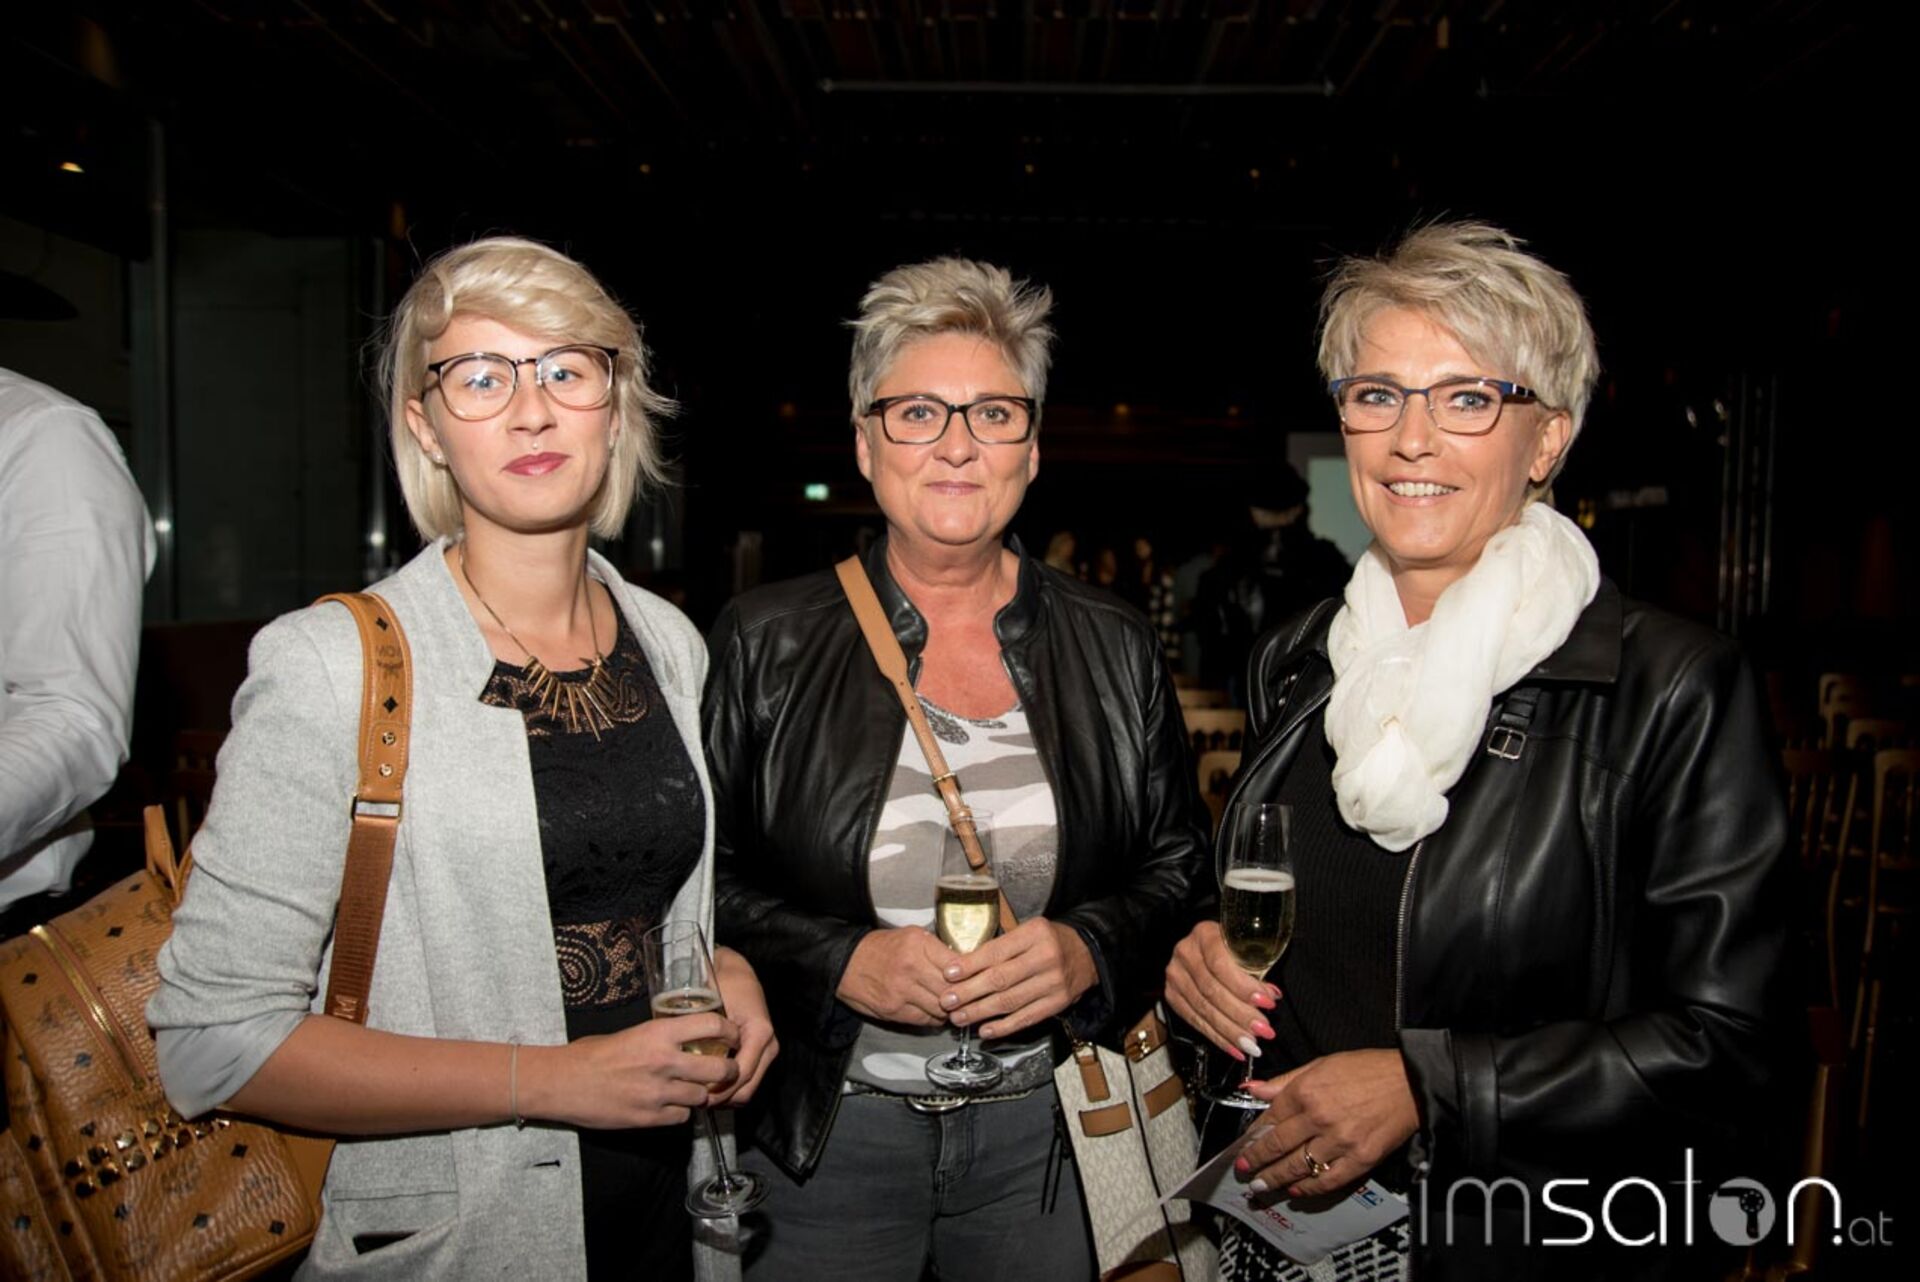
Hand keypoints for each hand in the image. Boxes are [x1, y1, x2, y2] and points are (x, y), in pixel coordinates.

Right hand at [527, 1013, 739, 1129]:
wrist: (562, 1083)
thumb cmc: (593, 1054)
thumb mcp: (632, 1034)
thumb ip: (662, 1038)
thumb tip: (687, 1039)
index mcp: (660, 1033)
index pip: (713, 1026)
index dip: (730, 1032)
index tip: (734, 1036)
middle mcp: (664, 1062)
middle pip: (720, 1069)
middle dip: (728, 1071)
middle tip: (727, 1070)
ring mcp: (658, 1093)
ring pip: (702, 1097)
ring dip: (702, 1094)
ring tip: (692, 1089)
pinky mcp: (649, 1118)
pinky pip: (681, 1117)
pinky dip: (680, 1113)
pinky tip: (669, 1105)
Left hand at [710, 945, 778, 1106]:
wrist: (737, 973)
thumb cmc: (724, 985)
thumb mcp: (713, 1010)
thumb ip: (704, 1036)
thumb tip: (689, 1067)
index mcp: (760, 1033)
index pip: (741, 1074)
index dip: (719, 1091)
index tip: (696, 1097)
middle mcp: (769, 1044)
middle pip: (747, 1088)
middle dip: (722, 1100)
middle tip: (694, 1103)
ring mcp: (769, 1050)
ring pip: (749, 1088)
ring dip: (726, 1097)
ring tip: (700, 1097)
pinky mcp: (763, 1053)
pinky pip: (749, 1080)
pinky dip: (732, 1089)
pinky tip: (711, 1088)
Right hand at [837, 926, 959, 1025]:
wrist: (846, 962)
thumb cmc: (881, 948)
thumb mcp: (912, 936)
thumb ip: (938, 950)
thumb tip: (965, 965)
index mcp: (918, 944)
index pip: (958, 965)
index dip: (971, 975)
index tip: (975, 978)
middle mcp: (911, 967)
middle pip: (952, 990)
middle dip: (962, 996)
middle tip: (968, 996)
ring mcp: (901, 991)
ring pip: (941, 1008)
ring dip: (949, 1009)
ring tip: (951, 1004)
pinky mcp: (893, 1010)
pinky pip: (925, 1020)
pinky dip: (934, 1017)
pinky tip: (934, 1010)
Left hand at [941, 918, 1097, 1038]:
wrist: (1088, 953)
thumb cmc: (1049, 941)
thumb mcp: (1028, 931)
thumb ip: (1001, 947)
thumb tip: (963, 967)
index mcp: (1034, 934)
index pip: (996, 951)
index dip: (969, 965)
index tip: (949, 974)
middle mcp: (1046, 957)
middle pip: (1000, 979)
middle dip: (969, 992)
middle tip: (947, 1001)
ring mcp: (1054, 983)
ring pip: (1010, 1001)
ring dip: (980, 1012)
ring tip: (959, 1017)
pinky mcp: (1058, 1003)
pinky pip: (1026, 1018)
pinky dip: (1004, 1026)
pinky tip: (986, 1030)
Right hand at [1163, 920, 1278, 1062]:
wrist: (1209, 949)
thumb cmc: (1234, 948)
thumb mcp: (1247, 949)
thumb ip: (1257, 969)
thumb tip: (1270, 996)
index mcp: (1205, 934)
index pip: (1221, 965)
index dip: (1244, 987)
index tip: (1267, 1002)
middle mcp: (1185, 953)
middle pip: (1212, 990)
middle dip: (1241, 1014)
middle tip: (1263, 1029)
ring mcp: (1176, 975)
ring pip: (1203, 1009)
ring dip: (1231, 1031)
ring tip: (1252, 1044)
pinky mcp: (1173, 995)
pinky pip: (1194, 1020)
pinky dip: (1217, 1037)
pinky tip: (1234, 1047)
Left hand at [1233, 1049, 1419, 1197]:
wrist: (1410, 1083)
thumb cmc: (1368, 1070)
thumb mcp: (1321, 1064)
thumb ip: (1285, 1081)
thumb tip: (1254, 1090)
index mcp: (1306, 1091)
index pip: (1270, 1118)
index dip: (1254, 1135)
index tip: (1244, 1146)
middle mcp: (1318, 1117)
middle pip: (1278, 1146)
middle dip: (1256, 1161)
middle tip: (1244, 1172)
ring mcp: (1339, 1141)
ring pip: (1298, 1166)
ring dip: (1276, 1179)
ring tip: (1262, 1187)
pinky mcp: (1360, 1159)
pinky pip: (1328, 1180)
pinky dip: (1309, 1188)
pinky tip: (1297, 1191)